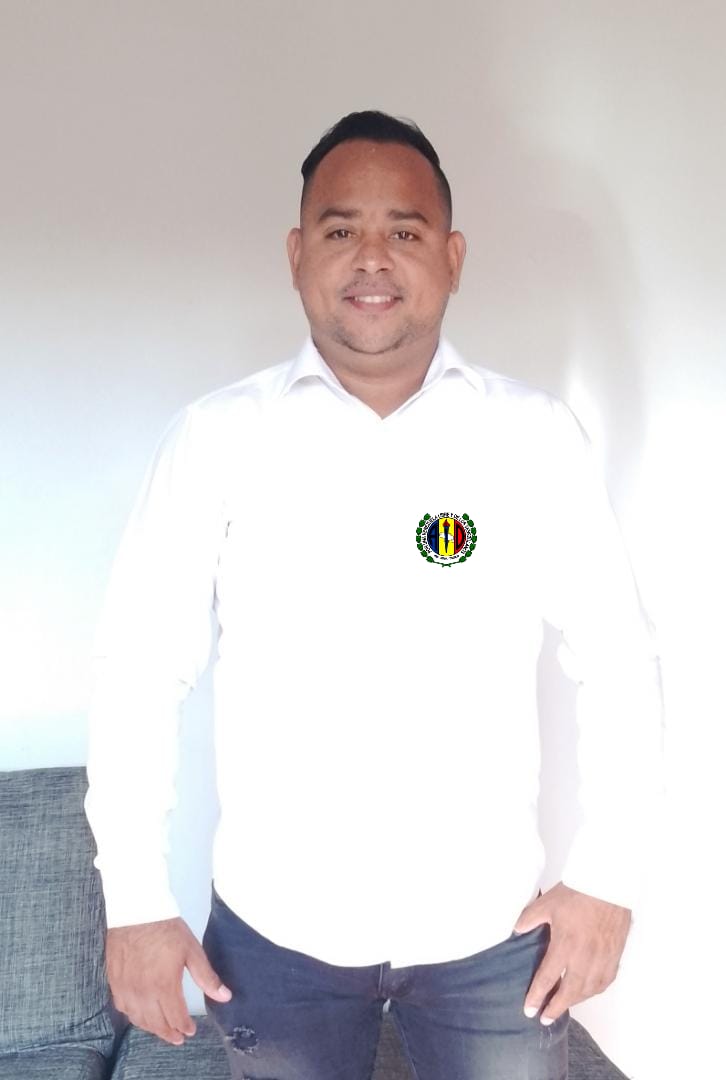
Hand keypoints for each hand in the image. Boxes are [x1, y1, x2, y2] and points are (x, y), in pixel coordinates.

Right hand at [106, 917, 231, 1044]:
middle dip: (169, 1033)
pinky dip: (133, 1016)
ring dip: (151, 1028)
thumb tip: (225, 996)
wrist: (136, 911)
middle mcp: (143, 992)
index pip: (176, 1017)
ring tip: (161, 1029)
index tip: (190, 1030)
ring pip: (138, 1019)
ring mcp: (126, 988)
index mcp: (164, 986)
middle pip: (156, 1023)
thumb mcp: (192, 950)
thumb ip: (207, 977)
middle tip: (178, 1037)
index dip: (184, 1027)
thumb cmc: (166, 928)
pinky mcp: (114, 981)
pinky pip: (123, 1007)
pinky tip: (139, 1014)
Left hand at [513, 882, 630, 1023]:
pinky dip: (594, 990)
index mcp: (565, 945)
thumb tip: (516, 930)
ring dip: (575, 1000)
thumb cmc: (577, 892)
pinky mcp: (615, 955)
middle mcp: (584, 957)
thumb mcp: (546, 902)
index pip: (547, 978)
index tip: (529, 1010)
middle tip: (545, 1018)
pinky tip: (587, 991)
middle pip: (569, 992)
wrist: (608, 883)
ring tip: (563, 1005)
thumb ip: (529, 918)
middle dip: (556, 1007)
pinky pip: (605, 981)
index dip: (537, 997)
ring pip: (588, 990)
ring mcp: (602, 958)